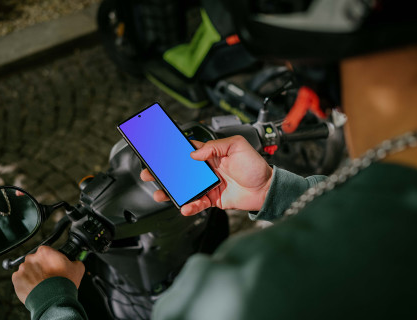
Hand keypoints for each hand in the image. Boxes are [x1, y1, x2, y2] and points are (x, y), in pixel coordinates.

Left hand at [11, 246, 84, 303]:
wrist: (53, 299)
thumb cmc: (63, 284)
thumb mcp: (77, 269)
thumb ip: (74, 262)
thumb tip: (75, 262)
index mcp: (45, 252)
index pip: (46, 252)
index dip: (50, 260)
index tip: (53, 266)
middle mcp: (32, 258)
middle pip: (35, 260)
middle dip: (40, 267)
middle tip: (47, 276)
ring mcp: (23, 268)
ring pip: (27, 270)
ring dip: (32, 275)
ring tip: (40, 284)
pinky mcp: (16, 279)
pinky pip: (19, 279)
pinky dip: (25, 283)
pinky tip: (34, 287)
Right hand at [140, 135, 272, 215]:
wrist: (266, 190)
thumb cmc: (255, 167)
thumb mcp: (237, 147)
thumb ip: (215, 147)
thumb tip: (195, 154)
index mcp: (210, 155)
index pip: (187, 151)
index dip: (172, 152)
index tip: (159, 153)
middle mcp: (207, 170)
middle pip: (180, 171)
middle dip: (164, 173)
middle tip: (150, 173)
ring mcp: (208, 185)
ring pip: (184, 188)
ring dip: (171, 191)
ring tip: (160, 193)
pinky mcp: (212, 199)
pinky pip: (196, 203)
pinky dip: (189, 206)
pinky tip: (185, 206)